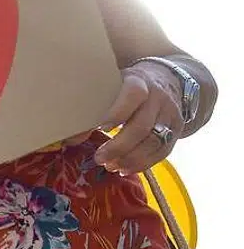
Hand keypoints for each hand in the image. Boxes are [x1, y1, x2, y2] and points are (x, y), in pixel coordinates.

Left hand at [94, 61, 182, 175]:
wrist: (168, 79)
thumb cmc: (128, 85)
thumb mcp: (113, 85)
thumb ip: (94, 105)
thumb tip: (70, 138)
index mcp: (139, 82)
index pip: (133, 95)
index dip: (118, 112)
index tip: (102, 128)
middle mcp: (158, 98)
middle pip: (142, 126)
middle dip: (119, 146)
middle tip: (99, 158)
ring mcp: (171, 115)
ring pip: (154, 142)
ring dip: (131, 159)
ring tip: (111, 167)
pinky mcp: (177, 130)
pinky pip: (163, 151)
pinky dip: (144, 164)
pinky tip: (126, 169)